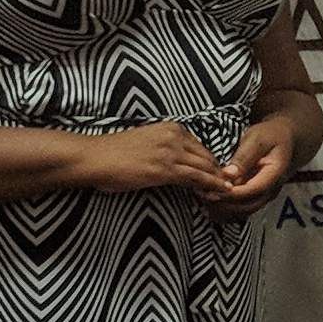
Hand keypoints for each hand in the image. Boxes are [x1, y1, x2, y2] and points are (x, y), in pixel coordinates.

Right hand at [83, 122, 234, 197]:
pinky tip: (217, 193)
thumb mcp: (145, 142)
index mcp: (170, 128)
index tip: (215, 175)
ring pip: (205, 168)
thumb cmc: (113, 153)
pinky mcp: (165, 170)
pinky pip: (196, 178)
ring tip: (227, 193)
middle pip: (207, 156)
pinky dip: (210, 186)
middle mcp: (174, 136)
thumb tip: (172, 163)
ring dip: (218, 182)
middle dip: (219, 172)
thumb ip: (163, 149)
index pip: (200, 147)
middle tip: (226, 187)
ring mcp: (171, 152)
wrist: (95, 157)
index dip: (209, 163)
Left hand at [202, 114, 299, 214]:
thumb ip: (244, 156)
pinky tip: (210, 204)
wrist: (283, 138)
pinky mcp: (256, 197)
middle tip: (203, 194)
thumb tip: (229, 174)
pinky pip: (241, 210)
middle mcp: (271, 190)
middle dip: (224, 204)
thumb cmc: (270, 135)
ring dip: (223, 209)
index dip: (232, 194)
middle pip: (248, 206)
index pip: (253, 190)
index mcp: (275, 174)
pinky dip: (225, 210)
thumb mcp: (258, 139)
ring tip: (203, 199)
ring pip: (243, 212)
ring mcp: (264, 196)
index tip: (213, 190)